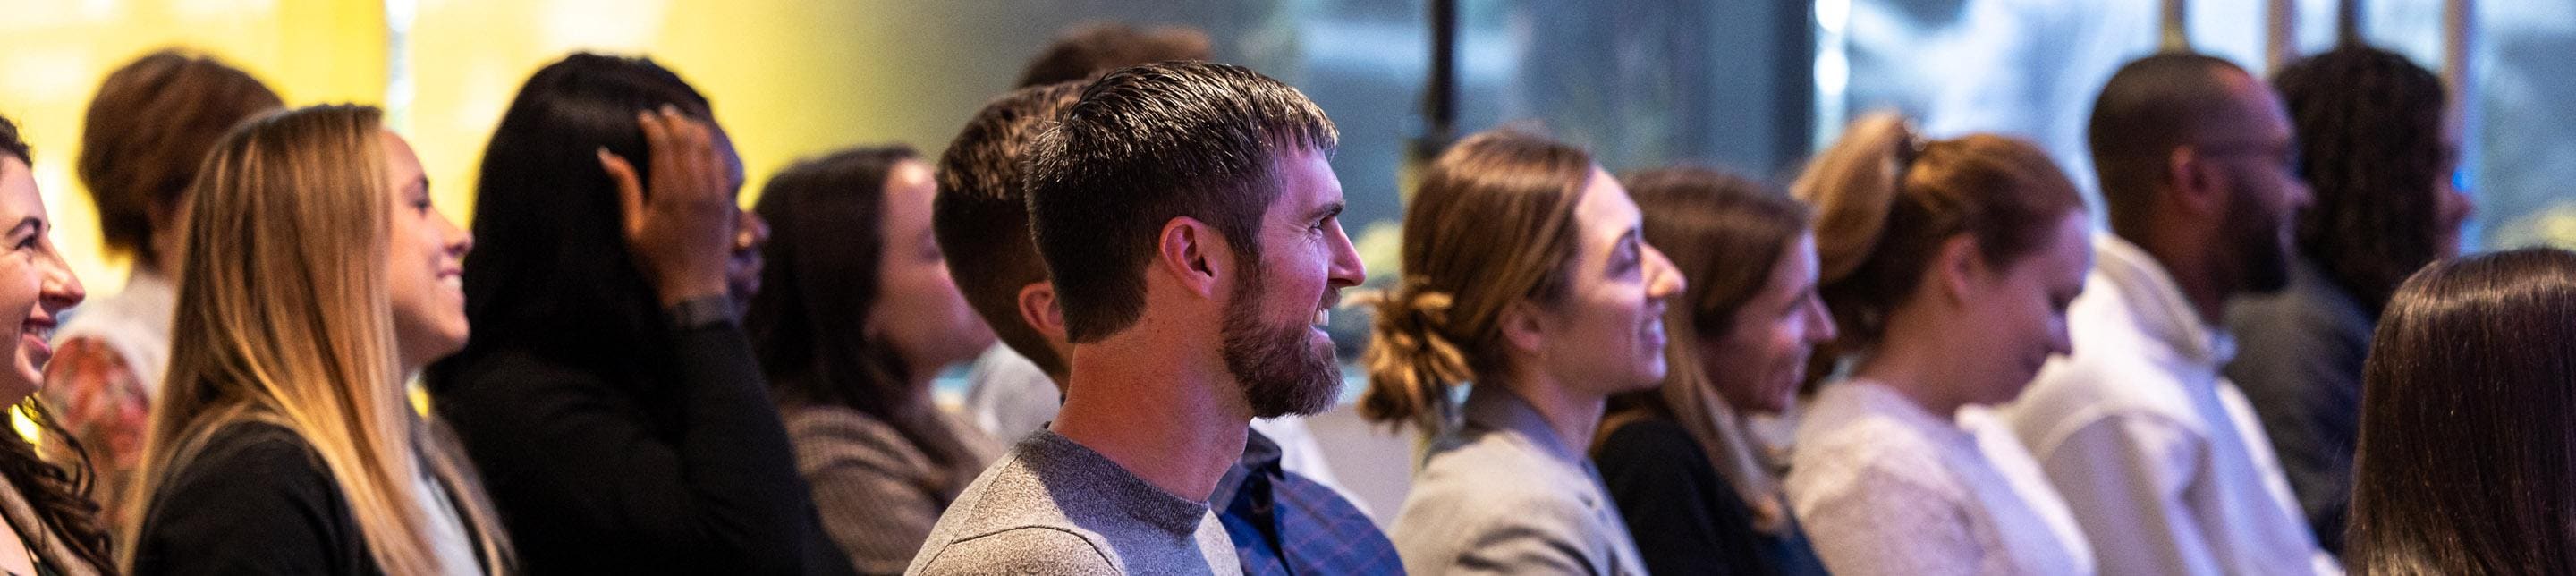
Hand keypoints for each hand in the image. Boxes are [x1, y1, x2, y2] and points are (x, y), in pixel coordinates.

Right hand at [598, 105, 737, 307]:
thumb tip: (607, 156)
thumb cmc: (657, 261)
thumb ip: (625, 188)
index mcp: (667, 192)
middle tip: (665, 112)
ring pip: (709, 149)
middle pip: (687, 141)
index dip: (653, 126)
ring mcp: (714, 195)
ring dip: (697, 130)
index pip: (662, 145)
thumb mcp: (632, 227)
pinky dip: (716, 149)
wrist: (695, 287)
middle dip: (675, 122)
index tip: (644, 117)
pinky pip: (724, 166)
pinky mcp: (727, 203)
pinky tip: (709, 144)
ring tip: (686, 120)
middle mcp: (693, 189)